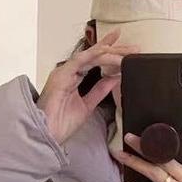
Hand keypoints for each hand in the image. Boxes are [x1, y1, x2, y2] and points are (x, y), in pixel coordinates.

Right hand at [39, 28, 138, 144]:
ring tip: (126, 52)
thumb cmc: (61, 124)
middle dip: (115, 49)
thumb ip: (100, 90)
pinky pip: (81, 60)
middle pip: (95, 55)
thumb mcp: (87, 105)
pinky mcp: (61, 74)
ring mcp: (65, 71)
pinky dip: (95, 56)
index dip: (110, 52)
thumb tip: (114, 78)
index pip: (95, 60)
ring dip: (109, 52)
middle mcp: (69, 71)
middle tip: (134, 47)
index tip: (127, 49)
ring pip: (90, 55)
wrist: (48, 134)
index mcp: (74, 77)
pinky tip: (109, 53)